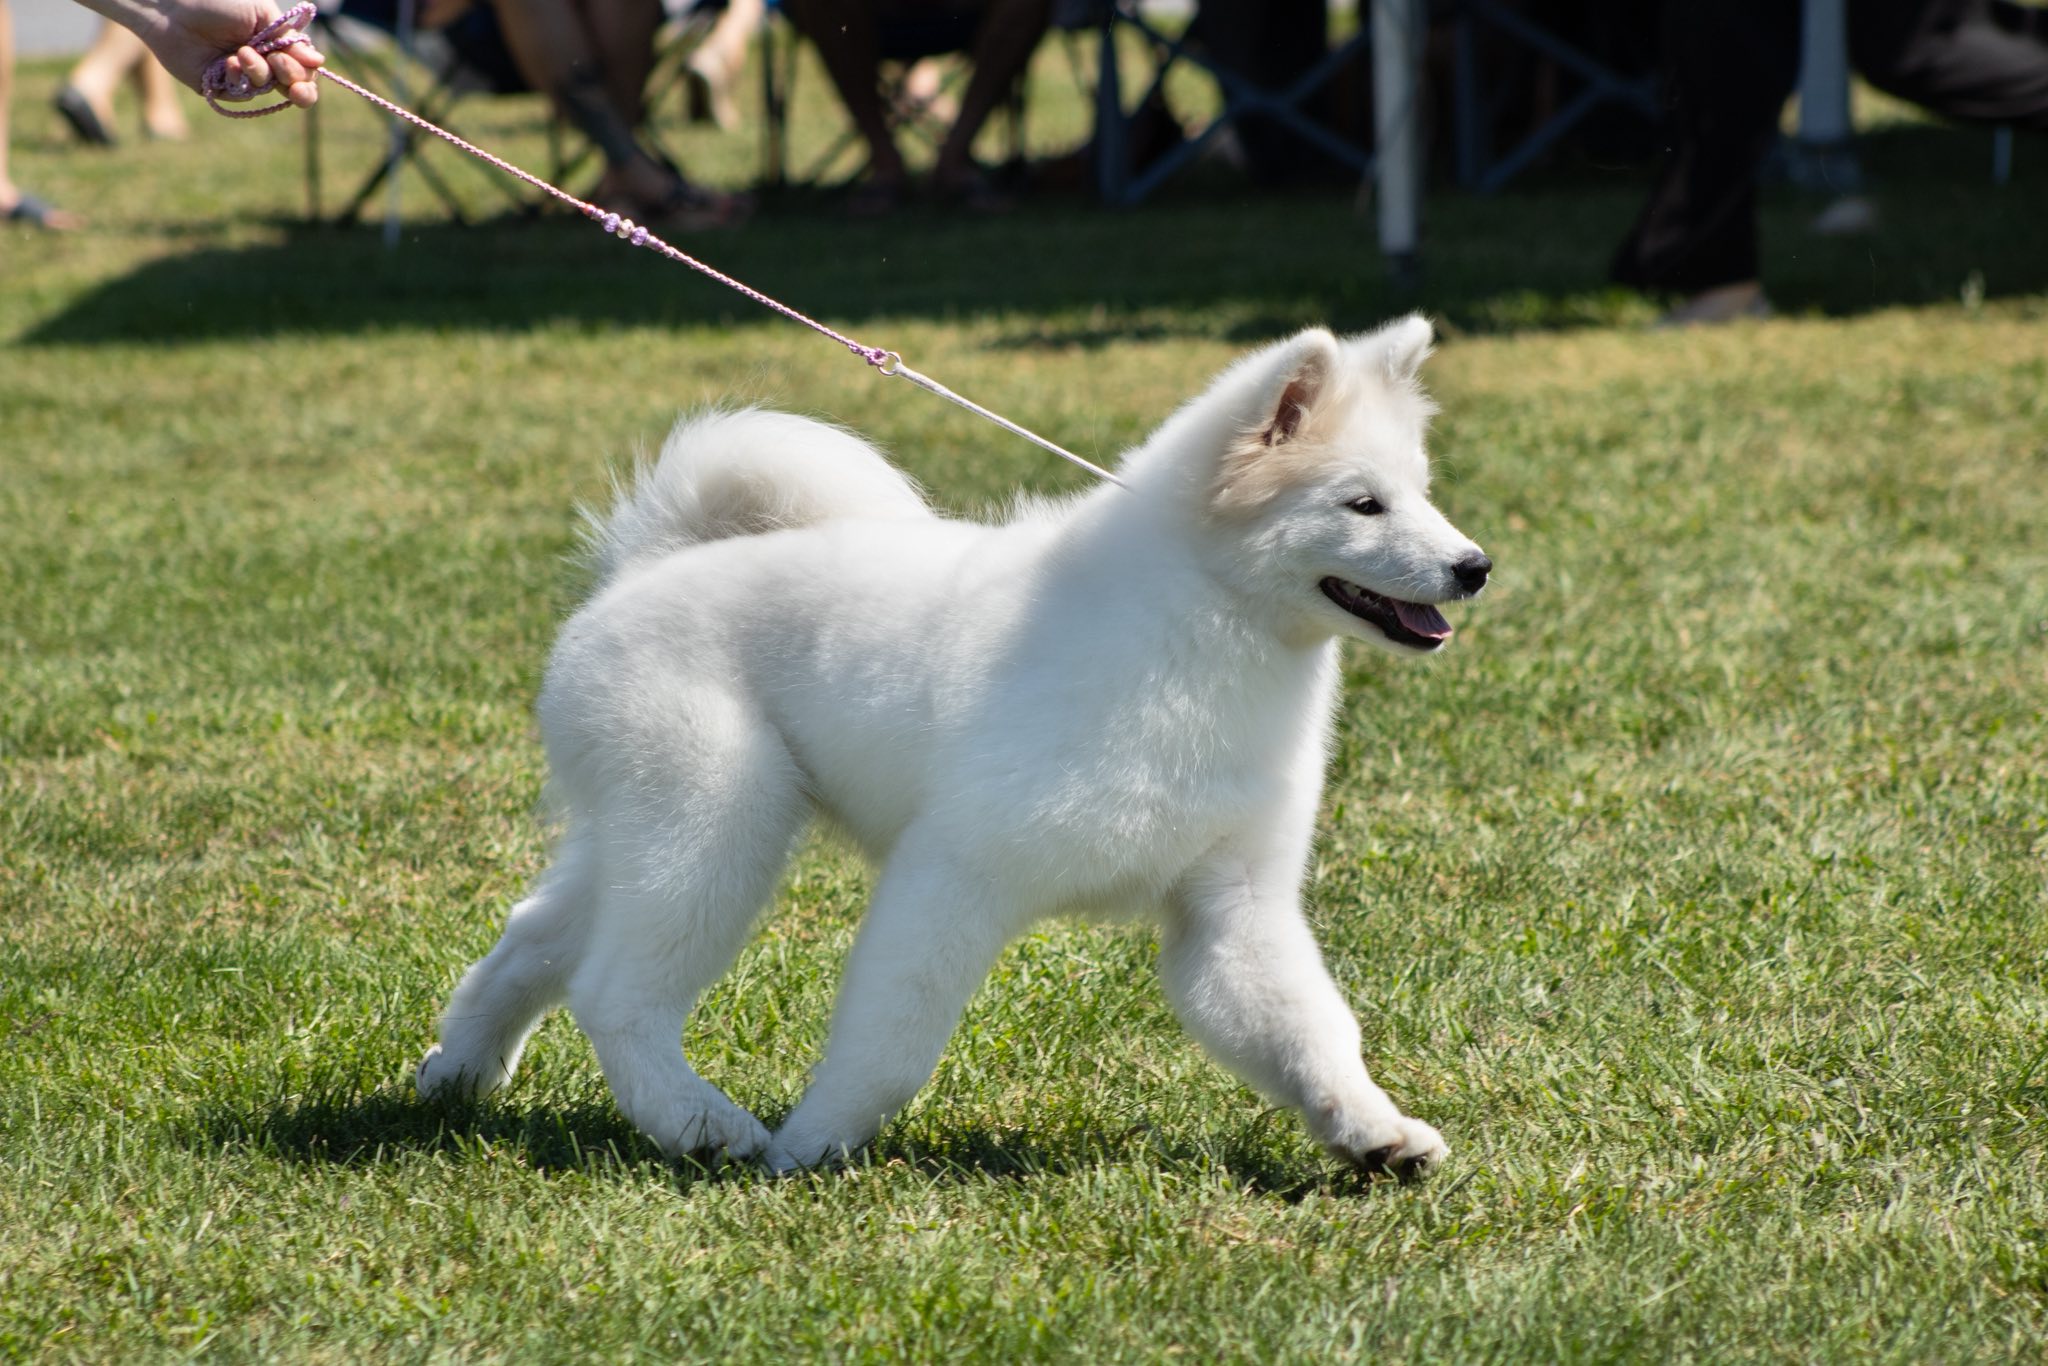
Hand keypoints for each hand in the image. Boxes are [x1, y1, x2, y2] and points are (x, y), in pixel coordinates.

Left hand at [127, 0, 325, 106]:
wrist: (173, 7)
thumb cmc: (216, 2)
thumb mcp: (261, 13)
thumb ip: (288, 38)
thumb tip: (317, 60)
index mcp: (274, 42)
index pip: (303, 67)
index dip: (308, 71)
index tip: (309, 63)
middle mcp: (261, 61)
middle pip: (293, 87)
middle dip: (295, 81)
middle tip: (281, 67)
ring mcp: (241, 76)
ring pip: (267, 89)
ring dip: (260, 72)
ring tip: (242, 52)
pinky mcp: (220, 87)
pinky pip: (242, 95)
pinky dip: (239, 79)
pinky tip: (229, 62)